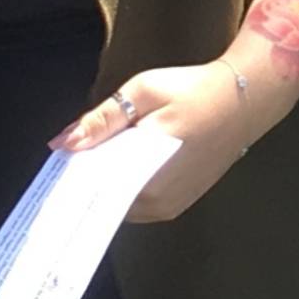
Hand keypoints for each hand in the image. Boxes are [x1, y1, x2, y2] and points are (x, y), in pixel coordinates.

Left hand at [54, 0, 298, 223]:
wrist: (246, 101)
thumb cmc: (193, 91)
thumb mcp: (143, 92)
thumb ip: (102, 119)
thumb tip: (61, 143)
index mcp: (147, 170)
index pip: (94, 186)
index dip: (70, 176)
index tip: (52, 168)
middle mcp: (158, 200)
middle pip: (105, 197)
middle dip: (87, 176)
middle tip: (73, 153)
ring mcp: (170, 207)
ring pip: (120, 203)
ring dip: (107, 182)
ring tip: (100, 153)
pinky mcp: (178, 205)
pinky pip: (139, 204)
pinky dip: (126, 186)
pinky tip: (123, 162)